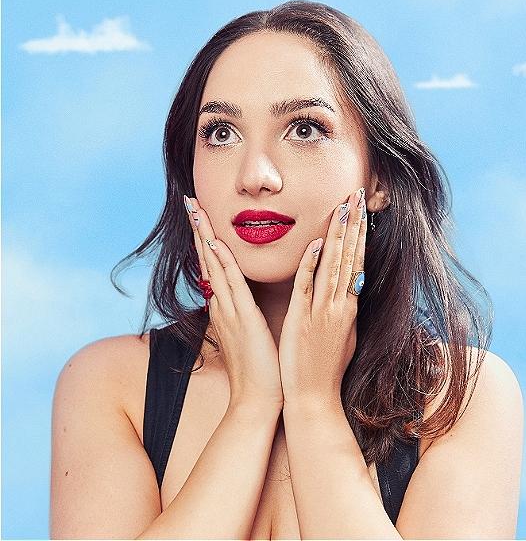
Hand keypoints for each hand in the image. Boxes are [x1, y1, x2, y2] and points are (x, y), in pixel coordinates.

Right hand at [184, 196, 284, 411]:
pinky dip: (222, 264)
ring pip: (214, 266)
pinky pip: (231, 286)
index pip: (213, 264)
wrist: (257, 400)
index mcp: (226, 306)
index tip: (200, 212)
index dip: (206, 237)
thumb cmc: (259, 368)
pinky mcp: (243, 319)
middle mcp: (222, 305)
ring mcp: (229, 311)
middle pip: (207, 258)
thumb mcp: (249, 332)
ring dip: (206, 236)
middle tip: (190, 200)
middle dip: (199, 228)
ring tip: (196, 210)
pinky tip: (216, 244)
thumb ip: (243, 311)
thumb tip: (243, 296)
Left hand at [278, 186, 366, 408]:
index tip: (360, 208)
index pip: (357, 261)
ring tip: (344, 207)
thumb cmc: (326, 368)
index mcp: (349, 306)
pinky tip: (317, 243)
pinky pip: (308, 287)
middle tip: (358, 194)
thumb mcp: (344, 333)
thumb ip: (345, 307)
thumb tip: (350, 287)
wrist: (314, 398)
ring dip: (339, 235)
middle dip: (354, 223)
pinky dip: (313, 264)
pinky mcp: (303, 320)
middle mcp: (340, 305)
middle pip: (350, 256)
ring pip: (334, 266)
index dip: (359, 233)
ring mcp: (323, 312)